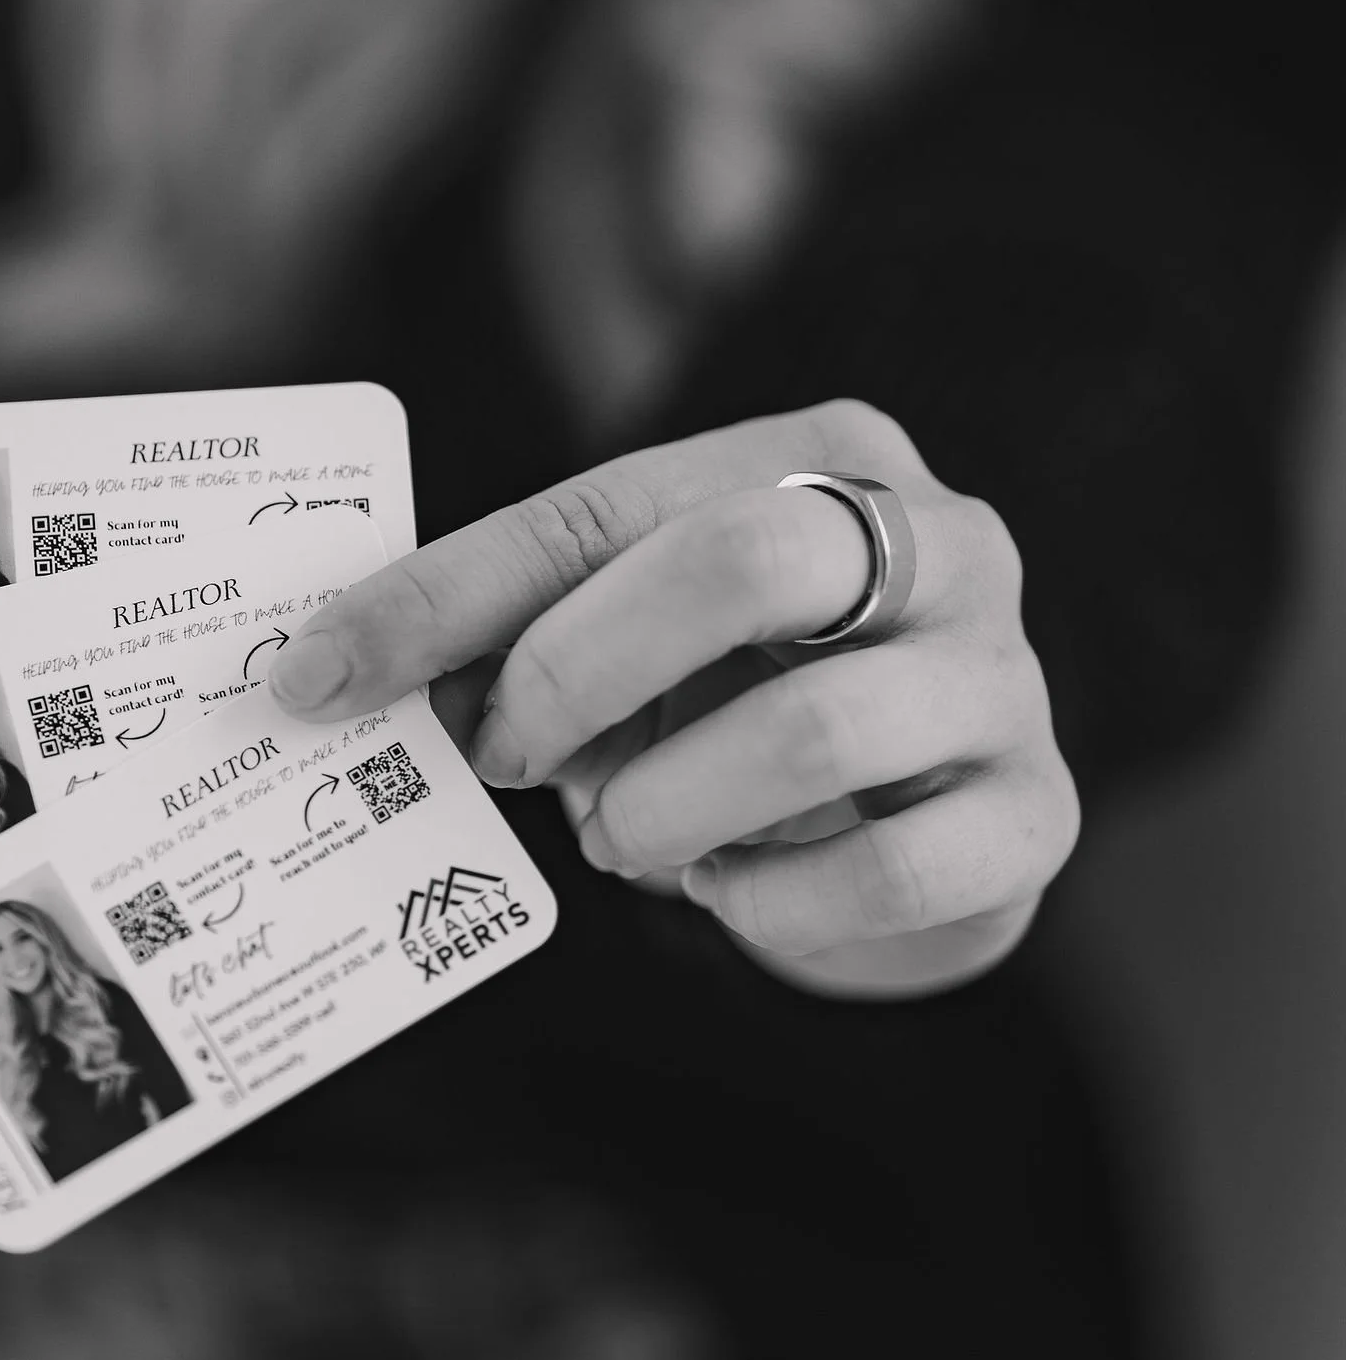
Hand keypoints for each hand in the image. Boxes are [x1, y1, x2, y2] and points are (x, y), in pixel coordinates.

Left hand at [266, 401, 1078, 998]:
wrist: (929, 809)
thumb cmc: (748, 697)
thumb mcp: (628, 635)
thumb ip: (507, 638)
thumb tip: (330, 677)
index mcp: (819, 454)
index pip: (602, 503)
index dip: (447, 597)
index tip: (320, 680)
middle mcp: (939, 540)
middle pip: (741, 562)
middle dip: (578, 673)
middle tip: (512, 759)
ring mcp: (1004, 676)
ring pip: (816, 732)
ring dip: (666, 809)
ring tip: (625, 837)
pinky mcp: (1039, 815)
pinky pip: (894, 869)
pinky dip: (770, 904)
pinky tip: (731, 893)